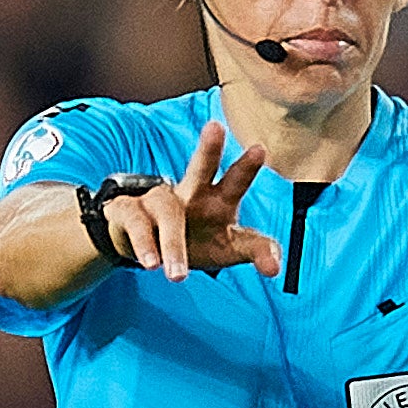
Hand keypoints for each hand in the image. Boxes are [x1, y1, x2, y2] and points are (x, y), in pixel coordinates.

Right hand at [97, 123, 280, 279]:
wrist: (148, 246)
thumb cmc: (199, 239)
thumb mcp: (230, 248)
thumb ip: (256, 251)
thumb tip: (276, 268)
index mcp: (218, 199)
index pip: (235, 183)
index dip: (246, 167)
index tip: (260, 148)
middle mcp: (191, 193)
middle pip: (199, 168)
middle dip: (208, 149)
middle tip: (215, 128)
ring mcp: (158, 200)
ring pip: (168, 212)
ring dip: (173, 244)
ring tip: (178, 278)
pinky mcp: (131, 212)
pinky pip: (138, 225)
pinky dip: (145, 244)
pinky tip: (151, 264)